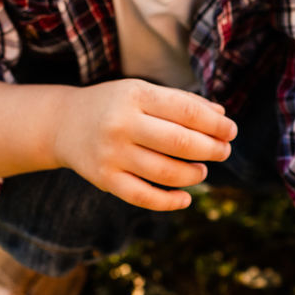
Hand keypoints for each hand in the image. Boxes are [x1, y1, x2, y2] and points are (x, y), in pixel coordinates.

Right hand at [53, 79, 236, 210]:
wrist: (63, 123)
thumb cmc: (116, 107)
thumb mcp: (144, 93)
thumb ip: (182, 102)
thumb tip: (222, 117)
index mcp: (135, 96)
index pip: (186, 111)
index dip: (215, 124)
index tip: (231, 132)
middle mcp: (121, 124)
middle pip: (180, 143)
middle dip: (211, 149)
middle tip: (224, 152)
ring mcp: (111, 154)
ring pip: (166, 172)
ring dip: (194, 174)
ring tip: (202, 170)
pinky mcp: (105, 179)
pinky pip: (144, 197)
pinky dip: (170, 201)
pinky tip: (185, 197)